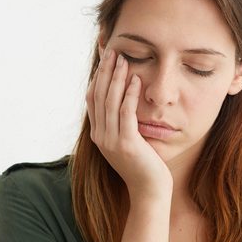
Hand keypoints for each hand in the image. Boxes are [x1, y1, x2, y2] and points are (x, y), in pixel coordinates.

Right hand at [86, 47, 172, 202]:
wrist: (149, 191)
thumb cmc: (143, 166)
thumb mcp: (127, 142)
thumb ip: (121, 124)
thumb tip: (123, 102)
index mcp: (98, 135)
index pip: (93, 99)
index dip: (97, 77)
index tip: (104, 58)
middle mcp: (100, 136)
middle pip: (99, 96)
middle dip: (104, 71)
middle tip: (111, 50)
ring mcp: (111, 141)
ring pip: (110, 102)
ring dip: (116, 78)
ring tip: (122, 59)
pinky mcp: (126, 144)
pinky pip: (126, 114)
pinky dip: (129, 95)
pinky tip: (135, 80)